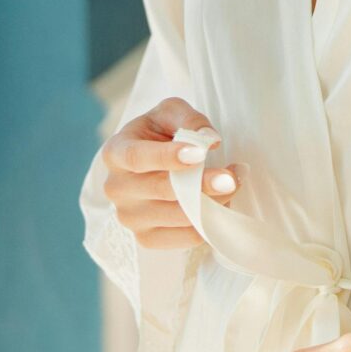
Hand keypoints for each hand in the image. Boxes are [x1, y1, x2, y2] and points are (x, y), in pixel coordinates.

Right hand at [100, 96, 248, 250]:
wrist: (150, 163)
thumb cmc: (160, 134)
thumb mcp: (171, 113)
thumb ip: (189, 119)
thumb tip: (209, 140)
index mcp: (116, 153)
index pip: (136, 158)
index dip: (167, 157)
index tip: (200, 154)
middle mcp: (117, 188)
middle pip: (161, 190)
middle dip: (201, 184)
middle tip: (231, 178)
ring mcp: (130, 217)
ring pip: (177, 216)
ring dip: (213, 203)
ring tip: (234, 184)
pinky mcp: (147, 238)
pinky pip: (184, 238)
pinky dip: (209, 224)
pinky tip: (223, 204)